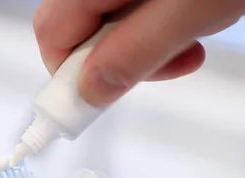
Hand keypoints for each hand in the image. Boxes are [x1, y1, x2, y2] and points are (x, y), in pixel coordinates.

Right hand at [33, 0, 244, 105]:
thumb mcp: (189, 10)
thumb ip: (136, 52)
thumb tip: (92, 90)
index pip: (51, 36)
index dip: (70, 76)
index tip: (99, 100)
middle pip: (77, 29)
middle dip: (117, 57)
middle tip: (163, 63)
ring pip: (109, 21)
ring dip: (146, 40)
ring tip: (192, 33)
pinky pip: (132, 6)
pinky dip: (159, 19)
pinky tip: (192, 13)